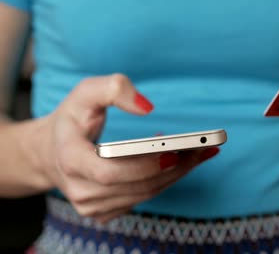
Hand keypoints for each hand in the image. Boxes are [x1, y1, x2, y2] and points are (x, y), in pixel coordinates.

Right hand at [38, 74, 218, 222]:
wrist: (52, 151)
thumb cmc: (72, 119)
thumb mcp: (85, 93)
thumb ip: (114, 89)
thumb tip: (147, 108)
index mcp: (69, 160)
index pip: (110, 172)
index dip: (143, 166)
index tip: (174, 152)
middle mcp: (80, 189)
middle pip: (137, 185)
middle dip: (174, 167)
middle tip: (204, 148)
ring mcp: (92, 205)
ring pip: (146, 193)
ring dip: (178, 173)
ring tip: (202, 152)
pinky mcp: (105, 211)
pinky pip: (144, 197)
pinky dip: (167, 180)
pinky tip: (184, 162)